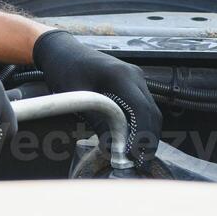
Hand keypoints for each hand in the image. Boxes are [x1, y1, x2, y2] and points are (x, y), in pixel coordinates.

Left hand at [33, 30, 161, 169]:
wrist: (63, 51)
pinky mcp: (133, 83)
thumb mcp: (78, 98)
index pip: (141, 110)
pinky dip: (141, 125)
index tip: (134, 156)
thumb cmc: (66, 71)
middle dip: (148, 140)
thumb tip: (112, 149)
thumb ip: (98, 121)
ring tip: (136, 156)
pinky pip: (144, 106)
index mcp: (121, 76)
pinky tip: (132, 140)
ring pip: (151, 111)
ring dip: (147, 134)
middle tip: (140, 163)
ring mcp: (136, 78)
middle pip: (152, 113)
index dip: (141, 136)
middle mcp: (135, 76)